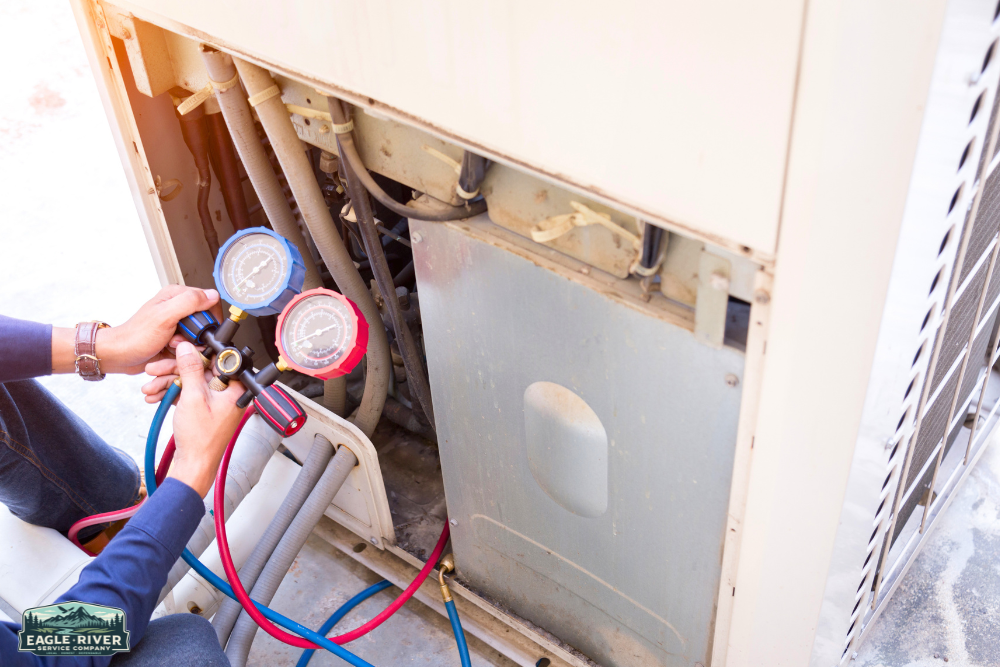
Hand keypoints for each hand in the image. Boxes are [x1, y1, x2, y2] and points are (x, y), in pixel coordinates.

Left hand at [97, 286, 222, 374]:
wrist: (120, 355)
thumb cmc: (136, 336)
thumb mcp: (164, 316)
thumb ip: (189, 302)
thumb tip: (212, 295)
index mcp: (176, 295)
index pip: (209, 300)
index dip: (210, 317)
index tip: (202, 329)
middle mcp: (178, 308)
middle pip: (205, 321)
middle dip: (197, 335)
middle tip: (181, 338)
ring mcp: (178, 324)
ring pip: (200, 336)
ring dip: (190, 345)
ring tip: (172, 345)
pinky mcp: (176, 338)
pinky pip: (191, 346)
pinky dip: (185, 351)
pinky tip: (171, 351)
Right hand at [168, 342, 244, 496]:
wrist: (193, 465)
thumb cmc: (200, 439)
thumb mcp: (193, 397)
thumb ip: (191, 369)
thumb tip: (188, 348)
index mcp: (235, 389)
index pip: (217, 360)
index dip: (195, 353)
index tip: (177, 350)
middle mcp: (228, 393)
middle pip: (200, 370)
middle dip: (174, 370)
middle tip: (155, 370)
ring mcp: (216, 401)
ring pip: (191, 381)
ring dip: (168, 382)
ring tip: (149, 388)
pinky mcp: (204, 408)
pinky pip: (189, 393)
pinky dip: (172, 393)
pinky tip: (155, 395)